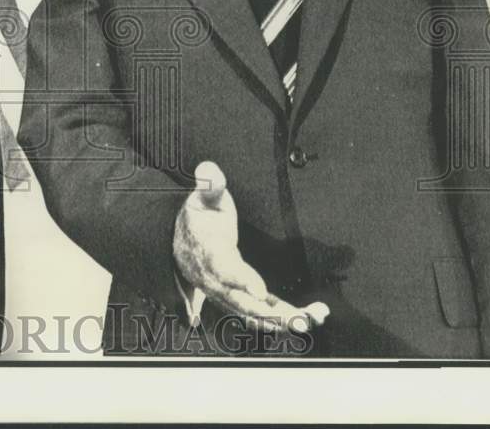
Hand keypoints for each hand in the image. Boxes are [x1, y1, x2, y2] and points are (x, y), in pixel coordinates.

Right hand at [173, 161, 329, 333]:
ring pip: (251, 313)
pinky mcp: (237, 297)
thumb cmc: (198, 217)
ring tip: (310, 321)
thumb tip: (208, 169)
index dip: (240, 280)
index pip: (223, 269)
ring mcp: (225, 293)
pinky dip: (279, 318)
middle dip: (271, 314)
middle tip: (300, 320)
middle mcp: (215, 280)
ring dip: (281, 320)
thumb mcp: (202, 198)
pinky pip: (257, 313)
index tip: (260, 291)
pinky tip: (304, 319)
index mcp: (208, 253)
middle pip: (241, 302)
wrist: (180, 241)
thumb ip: (209, 185)